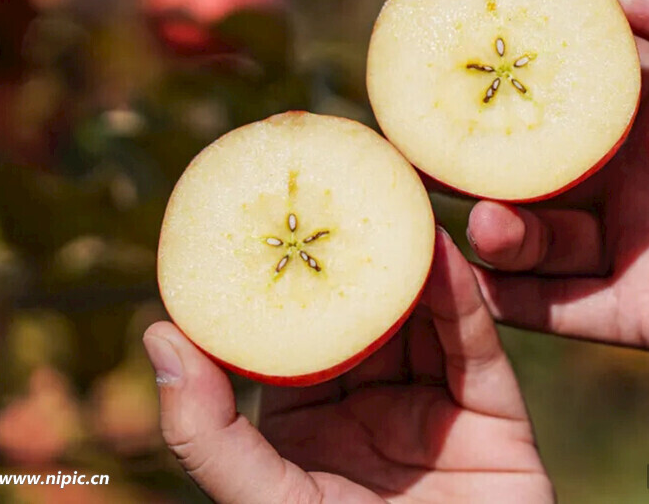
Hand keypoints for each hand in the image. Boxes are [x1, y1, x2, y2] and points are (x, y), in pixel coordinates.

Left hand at [143, 229, 553, 502]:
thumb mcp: (263, 499)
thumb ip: (206, 431)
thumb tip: (156, 332)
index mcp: (303, 427)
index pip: (287, 334)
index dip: (275, 276)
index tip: (258, 211)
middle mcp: (366, 407)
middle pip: (357, 312)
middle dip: (345, 250)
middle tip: (329, 176)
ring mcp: (431, 406)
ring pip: (417, 315)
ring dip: (403, 257)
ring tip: (387, 190)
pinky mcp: (493, 411)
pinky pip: (473, 343)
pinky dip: (457, 295)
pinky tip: (439, 246)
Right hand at [468, 0, 648, 405]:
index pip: (569, 91)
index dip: (514, 79)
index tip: (456, 62)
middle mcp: (635, 180)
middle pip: (534, 166)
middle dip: (478, 157)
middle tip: (425, 146)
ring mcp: (633, 249)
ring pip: (535, 237)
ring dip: (494, 229)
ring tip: (482, 220)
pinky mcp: (638, 315)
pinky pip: (557, 307)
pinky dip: (512, 298)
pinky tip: (480, 283)